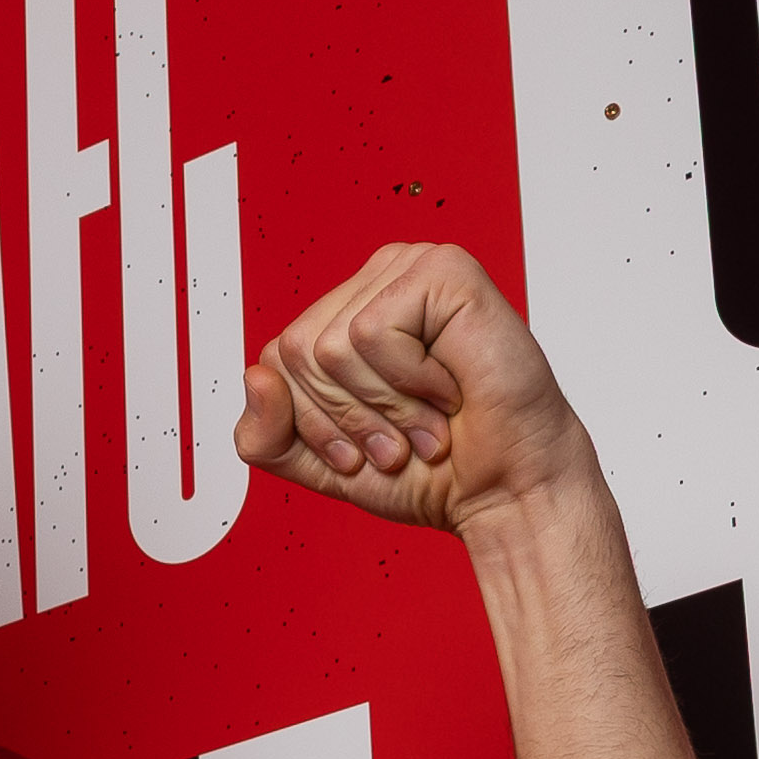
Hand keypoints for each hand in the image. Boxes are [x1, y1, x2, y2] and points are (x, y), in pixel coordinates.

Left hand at [239, 241, 589, 534]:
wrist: (503, 491)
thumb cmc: (429, 470)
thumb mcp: (319, 464)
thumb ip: (264, 435)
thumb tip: (254, 376)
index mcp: (344, 312)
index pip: (275, 360)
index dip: (315, 422)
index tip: (366, 449)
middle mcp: (375, 281)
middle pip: (297, 352)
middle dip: (347, 418)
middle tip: (401, 440)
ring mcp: (410, 268)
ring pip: (331, 346)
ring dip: (384, 407)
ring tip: (428, 420)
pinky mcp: (443, 271)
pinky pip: (374, 333)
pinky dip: (410, 382)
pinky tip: (449, 388)